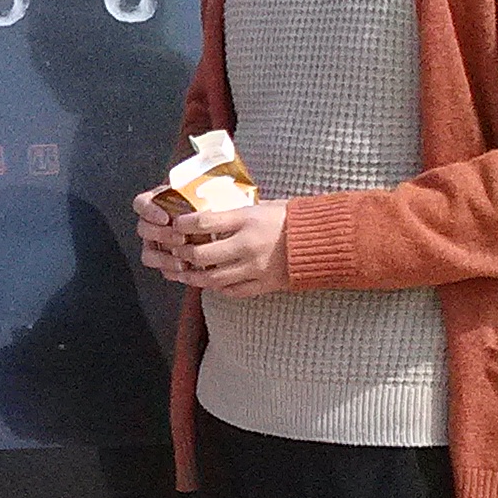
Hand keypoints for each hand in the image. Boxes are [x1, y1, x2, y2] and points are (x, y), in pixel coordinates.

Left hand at [137, 198, 287, 294]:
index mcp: (247, 221)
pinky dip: (219, 288)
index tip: (176, 225)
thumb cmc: (291, 218)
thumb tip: (212, 212)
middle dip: (185, 255)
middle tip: (178, 253)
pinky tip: (212, 284)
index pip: (204, 223)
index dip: (184, 225)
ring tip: (186, 274)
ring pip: (214, 279)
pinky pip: (233, 291)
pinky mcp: (264, 285)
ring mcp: (254, 268)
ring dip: (195, 278)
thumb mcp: (262, 206)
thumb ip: (237, 213)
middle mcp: (247, 246)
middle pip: (203, 256)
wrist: (322, 241)